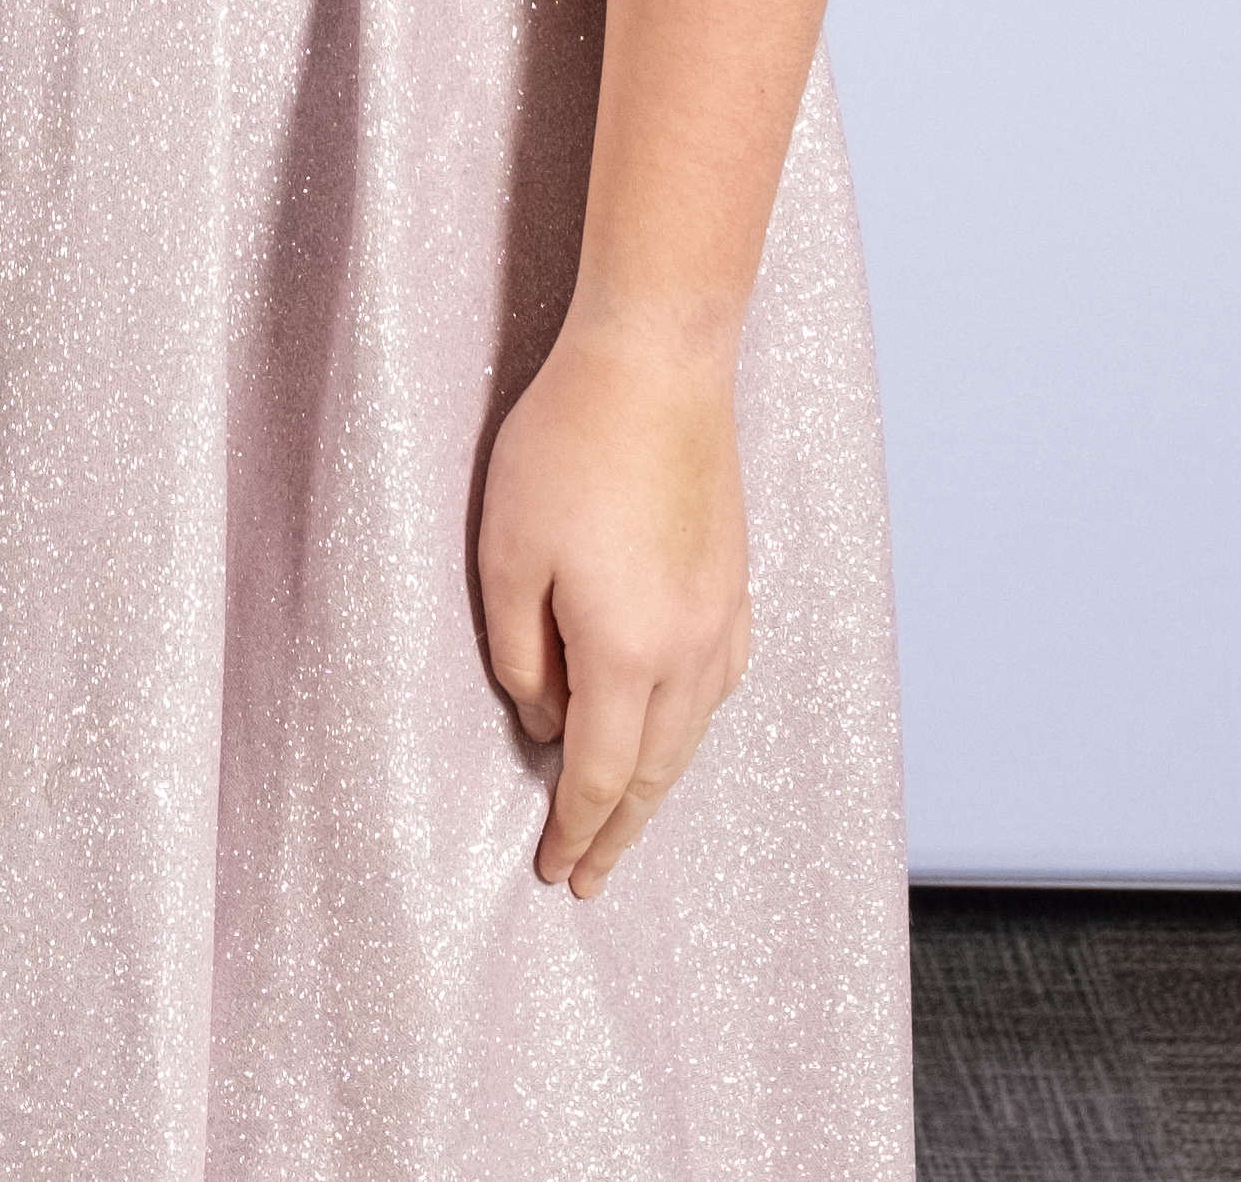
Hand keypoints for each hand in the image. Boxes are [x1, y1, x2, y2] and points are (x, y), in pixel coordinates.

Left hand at [470, 311, 748, 899]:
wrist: (656, 363)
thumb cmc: (567, 448)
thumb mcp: (507, 556)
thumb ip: (520, 654)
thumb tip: (546, 721)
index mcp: (627, 653)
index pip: (598, 776)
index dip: (576, 831)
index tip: (557, 873)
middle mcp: (687, 650)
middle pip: (654, 771)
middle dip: (618, 831)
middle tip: (590, 878)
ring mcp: (720, 615)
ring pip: (692, 733)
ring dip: (657, 784)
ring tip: (626, 818)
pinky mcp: (733, 580)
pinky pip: (716, 684)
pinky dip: (690, 727)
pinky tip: (675, 725)